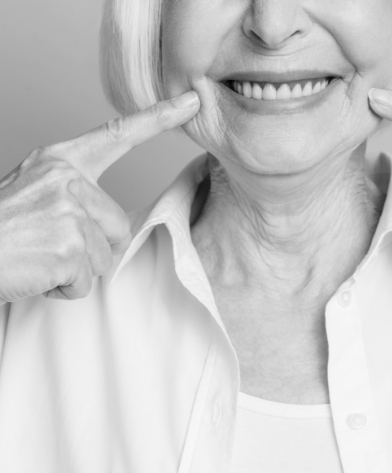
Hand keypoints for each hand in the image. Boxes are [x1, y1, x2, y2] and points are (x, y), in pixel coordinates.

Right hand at [0, 91, 199, 304]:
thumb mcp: (35, 196)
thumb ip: (75, 198)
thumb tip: (110, 226)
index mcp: (60, 161)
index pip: (118, 134)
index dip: (159, 117)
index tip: (191, 101)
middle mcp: (67, 179)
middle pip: (118, 226)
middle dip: (93, 248)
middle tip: (50, 246)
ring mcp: (69, 210)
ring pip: (104, 257)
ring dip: (75, 269)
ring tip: (39, 257)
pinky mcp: (69, 245)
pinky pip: (86, 281)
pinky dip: (64, 288)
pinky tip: (37, 273)